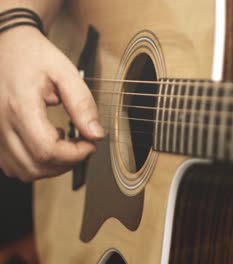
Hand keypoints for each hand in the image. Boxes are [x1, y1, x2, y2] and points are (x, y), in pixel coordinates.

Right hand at [0, 26, 103, 181]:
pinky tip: (46, 143)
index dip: (75, 155)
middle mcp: (1, 123)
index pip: (47, 151)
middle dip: (67, 162)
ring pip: (23, 171)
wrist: (5, 43)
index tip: (90, 143)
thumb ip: (82, 104)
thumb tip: (96, 134)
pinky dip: (33, 163)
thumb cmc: (33, 55)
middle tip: (82, 144)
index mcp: (20, 107)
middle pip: (36, 167)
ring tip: (64, 142)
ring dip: (51, 166)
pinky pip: (11, 165)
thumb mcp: (65, 72)